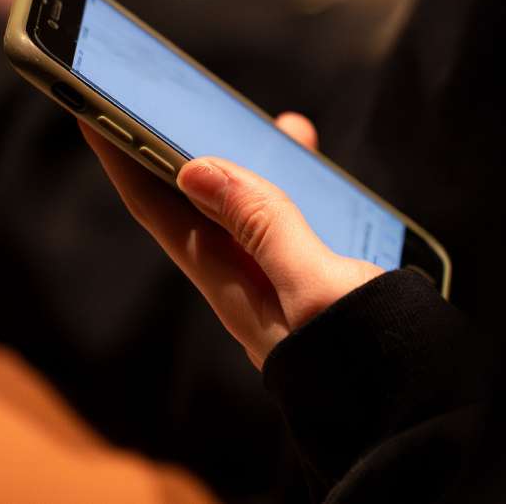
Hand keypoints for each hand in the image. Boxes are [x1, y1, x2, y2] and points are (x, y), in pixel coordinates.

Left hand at [81, 113, 384, 368]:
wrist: (415, 411)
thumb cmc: (367, 358)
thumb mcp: (314, 287)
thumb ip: (263, 226)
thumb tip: (194, 169)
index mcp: (230, 284)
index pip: (157, 209)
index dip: (122, 157)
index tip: (90, 106)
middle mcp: (243, 280)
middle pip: (192, 200)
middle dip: (170, 145)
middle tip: (157, 94)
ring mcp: (275, 280)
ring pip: (244, 204)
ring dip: (238, 157)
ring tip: (249, 114)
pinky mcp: (309, 280)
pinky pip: (286, 219)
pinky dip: (291, 181)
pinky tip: (308, 163)